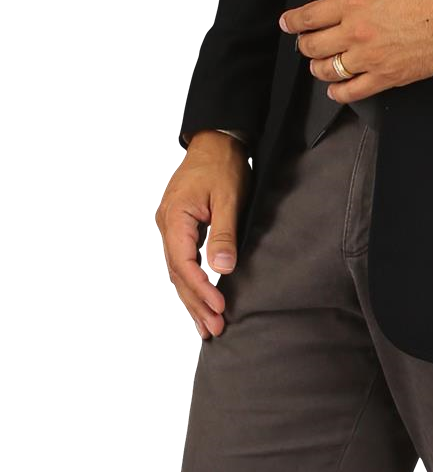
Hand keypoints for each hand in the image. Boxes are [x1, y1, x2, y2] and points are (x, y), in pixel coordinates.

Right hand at [154, 133, 251, 340]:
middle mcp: (165, 227)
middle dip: (195, 304)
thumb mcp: (227, 198)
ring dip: (191, 301)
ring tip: (206, 329)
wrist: (215, 141)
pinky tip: (197, 305)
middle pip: (177, 274)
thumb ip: (223, 234)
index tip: (219, 307)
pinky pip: (180, 264)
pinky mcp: (177, 230)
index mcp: (174, 218)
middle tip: (215, 329)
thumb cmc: (222, 166)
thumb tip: (221, 269)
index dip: (201, 289)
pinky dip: (189, 286)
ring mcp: (168, 229)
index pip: (184, 264)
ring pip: (176, 273)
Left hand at [280, 0, 432, 102]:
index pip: (309, 16)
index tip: (288, 24)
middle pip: (312, 46)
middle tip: (307, 43)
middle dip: (304, 45)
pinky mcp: (384, 78)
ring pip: (327, 70)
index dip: (293, 21)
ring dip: (318, 67)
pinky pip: (351, 91)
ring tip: (321, 63)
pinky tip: (335, 88)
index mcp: (354, 2)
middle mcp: (355, 31)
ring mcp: (368, 57)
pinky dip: (337, 92)